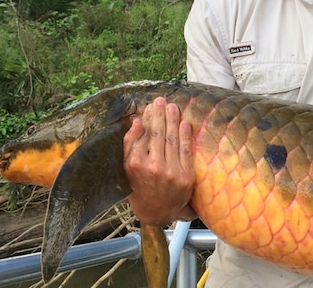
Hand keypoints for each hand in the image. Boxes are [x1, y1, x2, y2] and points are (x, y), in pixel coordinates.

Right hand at [123, 97, 196, 224]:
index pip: (143, 134)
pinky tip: (184, 123)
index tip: (150, 106)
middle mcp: (153, 167)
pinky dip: (186, 135)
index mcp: (135, 164)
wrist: (157, 212)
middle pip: (157, 134)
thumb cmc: (139, 187)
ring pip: (172, 139)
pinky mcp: (186, 176)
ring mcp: (171, 172)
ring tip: (172, 107)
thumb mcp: (126, 169)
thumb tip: (136, 121)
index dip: (147, 118)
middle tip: (161, 100)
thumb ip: (129, 145)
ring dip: (173, 120)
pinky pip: (186, 151)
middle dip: (160, 115)